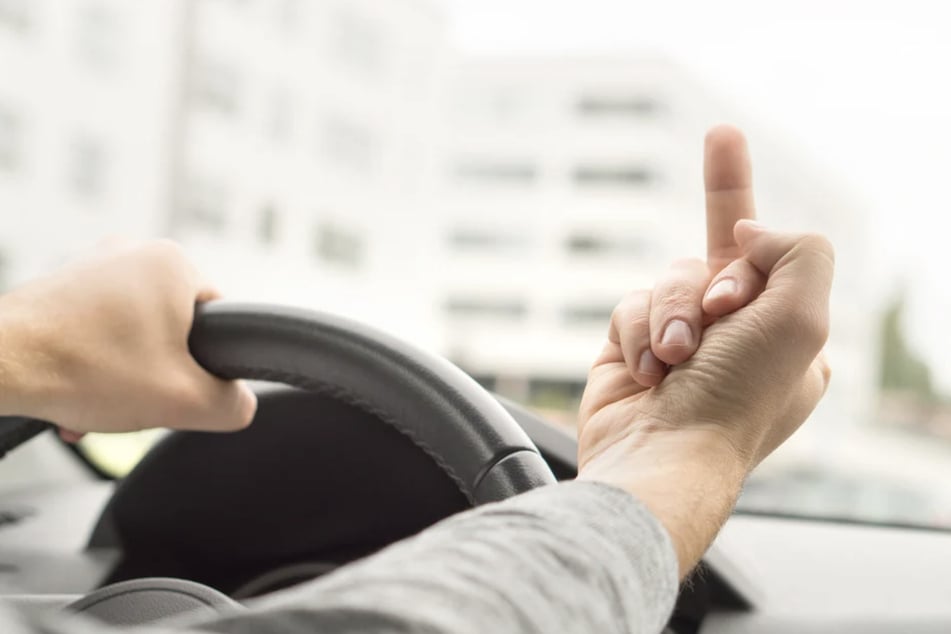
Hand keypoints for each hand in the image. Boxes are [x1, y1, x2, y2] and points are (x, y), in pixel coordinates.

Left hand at [0, 240, 257, 435]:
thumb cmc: (83, 369)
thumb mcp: (186, 401)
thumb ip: (233, 404)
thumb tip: (239, 404)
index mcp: (174, 263)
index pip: (220, 320)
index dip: (206, 364)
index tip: (179, 386)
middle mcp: (134, 251)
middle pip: (174, 330)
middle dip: (157, 373)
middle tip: (138, 400)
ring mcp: (92, 265)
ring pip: (133, 333)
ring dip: (123, 374)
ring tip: (99, 402)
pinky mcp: (60, 284)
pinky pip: (96, 329)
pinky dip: (93, 363)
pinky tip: (76, 393)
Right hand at [577, 127, 833, 576]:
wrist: (664, 457)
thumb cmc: (737, 400)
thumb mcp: (803, 317)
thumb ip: (797, 249)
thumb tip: (743, 234)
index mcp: (786, 332)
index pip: (769, 252)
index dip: (740, 220)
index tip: (722, 160)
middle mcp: (735, 336)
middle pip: (707, 259)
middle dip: (701, 286)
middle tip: (714, 319)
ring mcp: (682, 345)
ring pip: (664, 281)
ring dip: (667, 316)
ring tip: (672, 362)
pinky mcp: (632, 351)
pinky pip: (627, 308)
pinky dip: (635, 335)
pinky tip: (644, 374)